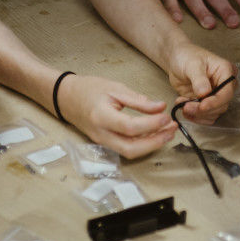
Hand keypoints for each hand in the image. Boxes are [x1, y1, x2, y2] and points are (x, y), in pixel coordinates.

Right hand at [57, 73, 176, 157]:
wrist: (68, 98)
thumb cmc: (90, 89)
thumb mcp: (115, 88)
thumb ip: (138, 100)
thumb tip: (160, 107)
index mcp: (102, 117)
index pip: (130, 127)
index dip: (151, 124)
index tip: (166, 116)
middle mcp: (102, 134)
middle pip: (131, 148)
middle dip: (155, 142)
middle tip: (172, 129)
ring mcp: (103, 142)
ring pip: (130, 152)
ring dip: (151, 145)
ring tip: (168, 131)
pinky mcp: (106, 144)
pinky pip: (126, 149)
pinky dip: (142, 144)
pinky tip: (154, 134)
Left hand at [167, 46, 235, 122]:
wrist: (177, 59)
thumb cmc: (187, 56)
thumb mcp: (192, 64)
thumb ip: (199, 79)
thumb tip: (204, 93)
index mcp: (226, 71)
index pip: (227, 92)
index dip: (215, 102)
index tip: (202, 106)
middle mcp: (224, 85)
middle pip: (221, 106)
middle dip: (203, 110)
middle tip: (186, 107)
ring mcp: (215, 95)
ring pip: (213, 114)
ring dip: (197, 114)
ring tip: (182, 105)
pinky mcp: (206, 103)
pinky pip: (205, 116)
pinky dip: (194, 116)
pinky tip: (183, 107)